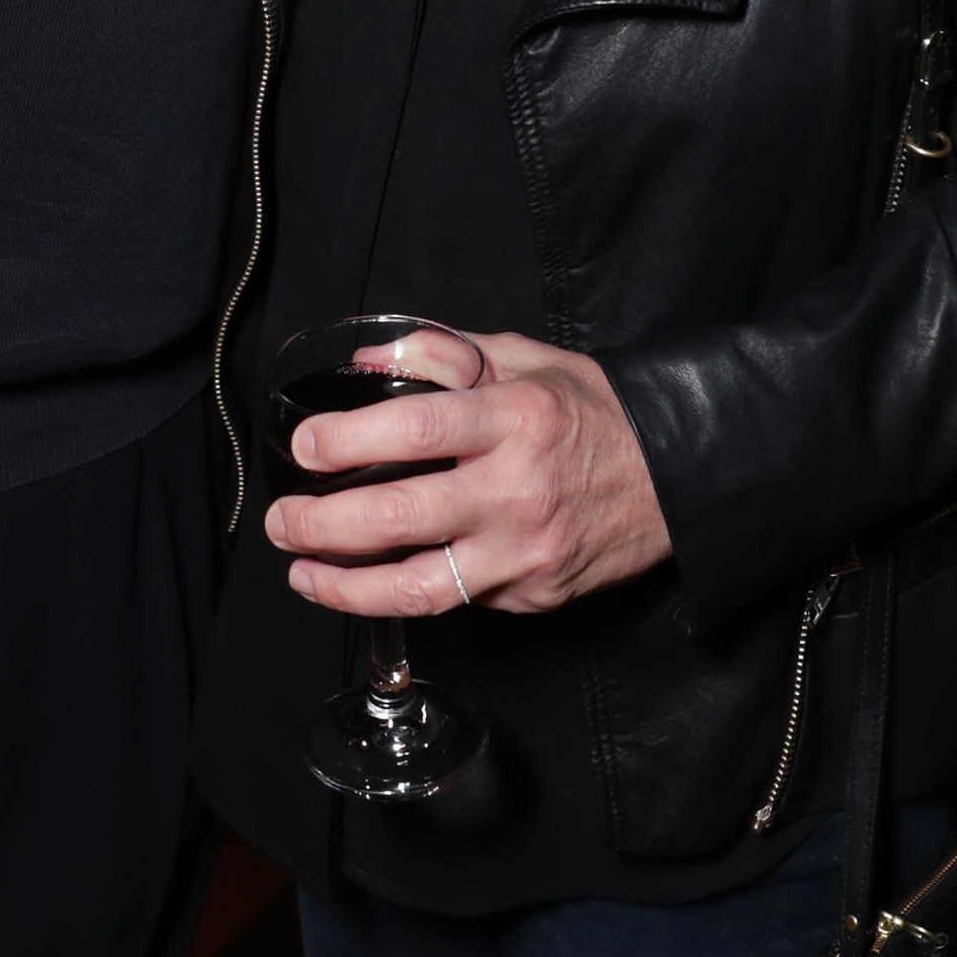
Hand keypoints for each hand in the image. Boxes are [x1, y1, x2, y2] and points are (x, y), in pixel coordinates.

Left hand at [263, 330, 672, 618]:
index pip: (416, 429)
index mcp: (515, 419)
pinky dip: (404, 595)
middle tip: (282, 521)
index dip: (349, 441)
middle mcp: (517, 491)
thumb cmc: (593, 411)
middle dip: (322, 524)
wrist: (674, 475)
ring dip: (345, 587)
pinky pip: (457, 602)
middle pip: (400, 517)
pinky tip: (370, 582)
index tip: (305, 448)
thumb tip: (370, 359)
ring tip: (303, 572)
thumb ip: (444, 354)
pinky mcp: (532, 597)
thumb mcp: (524, 359)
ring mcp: (525, 554)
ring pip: (418, 588)